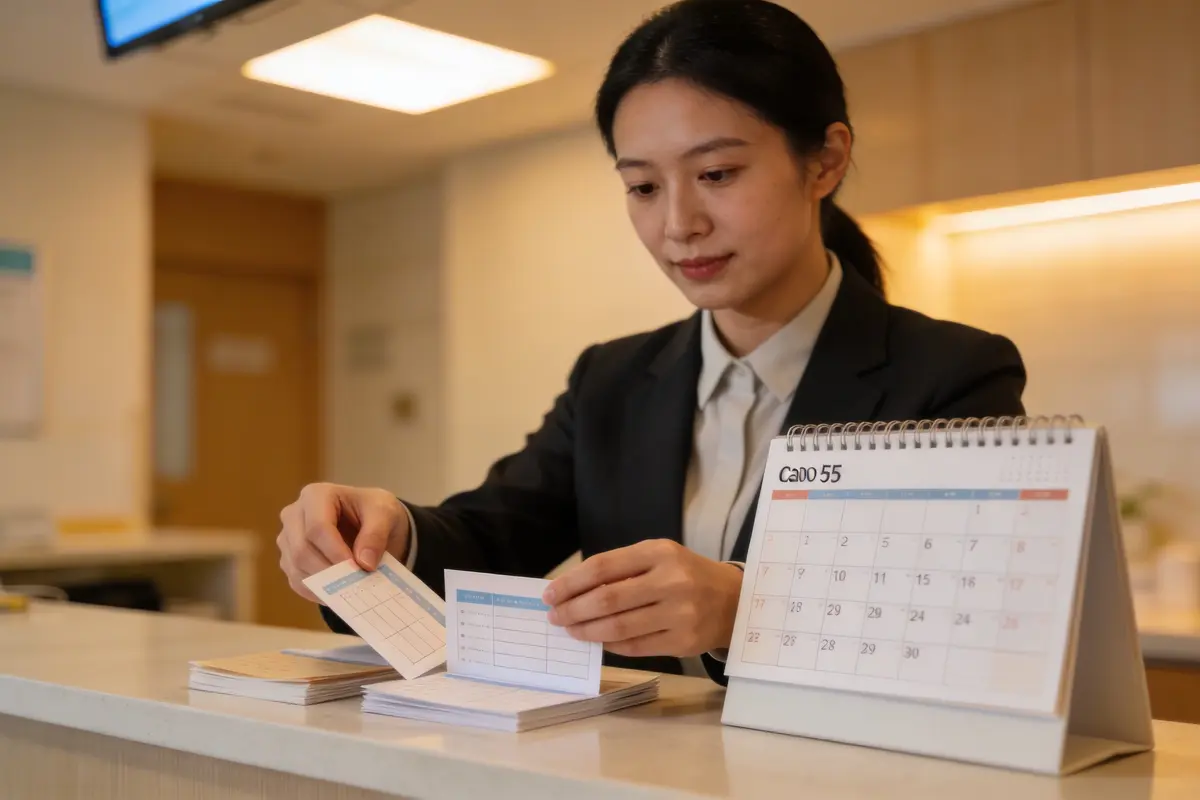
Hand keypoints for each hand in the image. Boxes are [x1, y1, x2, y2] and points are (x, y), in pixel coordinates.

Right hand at [277, 483, 409, 602]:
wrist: (372, 523)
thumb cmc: (375, 511)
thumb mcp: (385, 513)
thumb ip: (376, 534)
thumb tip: (364, 563)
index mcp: (315, 495)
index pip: (317, 527)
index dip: (335, 552)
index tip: (357, 568)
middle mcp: (294, 515)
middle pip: (302, 549)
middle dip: (329, 570)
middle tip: (355, 583)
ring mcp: (288, 539)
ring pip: (296, 568)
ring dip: (323, 583)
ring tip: (351, 588)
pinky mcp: (289, 560)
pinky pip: (296, 581)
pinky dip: (318, 591)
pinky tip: (339, 593)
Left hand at [542, 539, 743, 658]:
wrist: (734, 601)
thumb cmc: (687, 575)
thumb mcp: (660, 558)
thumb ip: (622, 569)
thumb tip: (573, 591)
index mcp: (660, 553)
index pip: (603, 567)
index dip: (571, 582)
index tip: (550, 593)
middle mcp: (671, 581)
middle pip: (607, 599)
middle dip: (573, 610)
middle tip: (555, 616)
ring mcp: (679, 613)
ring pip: (618, 627)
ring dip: (587, 631)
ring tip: (571, 630)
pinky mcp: (683, 641)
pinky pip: (635, 646)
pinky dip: (610, 644)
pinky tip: (598, 640)